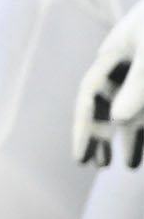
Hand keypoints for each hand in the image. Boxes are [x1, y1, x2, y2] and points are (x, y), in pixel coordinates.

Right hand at [74, 0, 143, 167]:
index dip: (82, 128)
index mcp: (113, 53)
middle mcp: (126, 62)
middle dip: (99, 134)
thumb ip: (138, 86)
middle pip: (106, 103)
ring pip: (131, 108)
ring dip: (129, 136)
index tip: (79, 158)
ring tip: (126, 164)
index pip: (89, 95)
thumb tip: (116, 120)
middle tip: (95, 165)